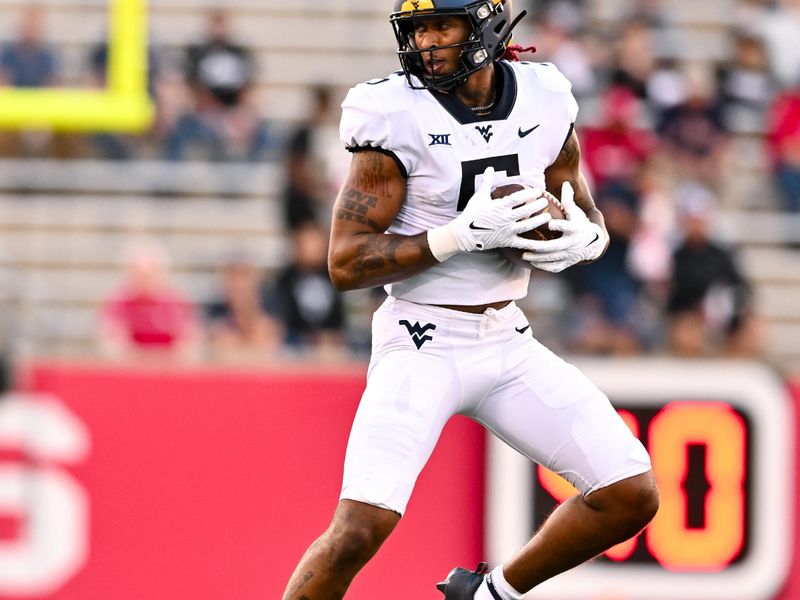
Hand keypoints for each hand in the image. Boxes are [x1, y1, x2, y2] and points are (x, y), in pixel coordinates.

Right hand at [427, 167, 551, 260]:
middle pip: (525, 211)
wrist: (464, 234)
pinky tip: (541, 243)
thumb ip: (486, 182)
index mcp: (499, 206)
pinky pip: (521, 243)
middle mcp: (505, 218)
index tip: (538, 191)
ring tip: (547, 217)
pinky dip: (531, 244)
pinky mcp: (506, 241)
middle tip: (545, 200)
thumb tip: (489, 167)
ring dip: (538, 221)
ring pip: (526, 226)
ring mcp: (506, 230)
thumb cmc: (471, 213)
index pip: (518, 198)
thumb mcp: (479, 196)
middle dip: (537, 205)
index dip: (529, 194)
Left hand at [521, 181, 607, 272]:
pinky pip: (555, 267)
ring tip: (525, 255)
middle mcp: (572, 244)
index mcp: (574, 229)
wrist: (593, 243)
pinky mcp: (567, 263)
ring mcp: (570, 255)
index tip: (549, 223)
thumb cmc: (579, 223)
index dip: (559, 226)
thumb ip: (568, 200)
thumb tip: (565, 183)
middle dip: (540, 247)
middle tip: (526, 245)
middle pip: (555, 247)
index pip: (566, 227)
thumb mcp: (576, 212)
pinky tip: (533, 263)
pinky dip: (544, 266)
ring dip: (538, 258)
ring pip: (553, 258)